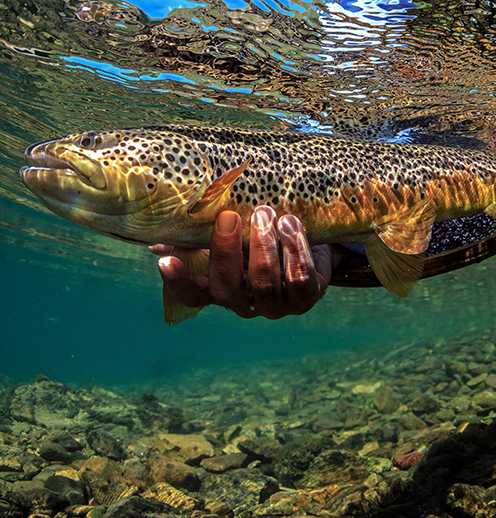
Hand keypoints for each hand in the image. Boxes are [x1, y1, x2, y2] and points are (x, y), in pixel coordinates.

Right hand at [149, 205, 341, 318]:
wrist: (314, 241)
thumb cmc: (264, 236)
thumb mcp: (235, 232)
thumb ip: (202, 233)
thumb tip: (158, 235)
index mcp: (220, 287)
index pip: (190, 294)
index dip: (177, 282)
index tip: (166, 262)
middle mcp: (244, 302)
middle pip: (226, 288)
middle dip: (226, 251)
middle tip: (231, 216)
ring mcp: (274, 305)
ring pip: (265, 284)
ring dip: (263, 246)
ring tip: (265, 212)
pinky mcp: (304, 298)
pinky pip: (300, 280)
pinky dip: (295, 250)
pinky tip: (291, 224)